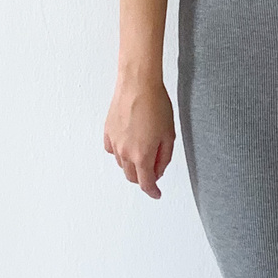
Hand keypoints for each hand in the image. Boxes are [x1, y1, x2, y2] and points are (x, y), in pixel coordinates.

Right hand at [103, 71, 176, 198]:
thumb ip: (164, 157)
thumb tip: (158, 171)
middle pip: (132, 177)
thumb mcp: (169, 134)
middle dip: (143, 177)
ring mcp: (114, 142)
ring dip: (132, 164)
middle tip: (154, 170)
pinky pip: (112, 150)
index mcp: (142, 155)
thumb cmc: (156, 104)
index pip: (146, 183)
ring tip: (144, 150)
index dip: (152, 191)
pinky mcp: (107, 132)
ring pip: (122, 164)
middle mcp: (125, 152)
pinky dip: (120, 152)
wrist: (138, 83)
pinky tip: (128, 142)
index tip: (156, 194)